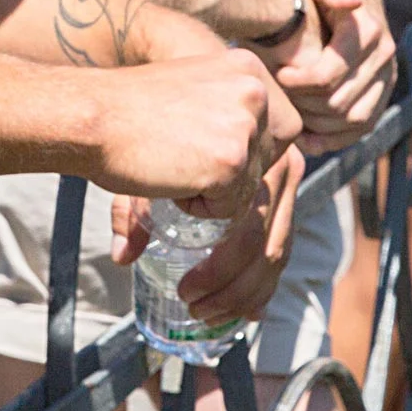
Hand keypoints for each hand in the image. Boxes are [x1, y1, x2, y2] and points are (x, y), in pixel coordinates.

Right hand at [74, 46, 301, 209]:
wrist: (92, 115)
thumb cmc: (130, 108)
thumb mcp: (196, 93)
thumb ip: (233, 114)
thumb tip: (273, 148)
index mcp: (248, 68)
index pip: (279, 128)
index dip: (248, 149)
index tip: (209, 148)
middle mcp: (255, 91)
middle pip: (270, 159)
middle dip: (234, 172)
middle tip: (187, 159)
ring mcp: (245, 126)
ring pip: (250, 185)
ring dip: (215, 189)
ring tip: (174, 164)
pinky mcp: (230, 161)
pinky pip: (230, 207)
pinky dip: (199, 206)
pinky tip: (170, 178)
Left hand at [110, 140, 305, 324]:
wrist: (152, 98)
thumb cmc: (146, 128)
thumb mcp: (140, 171)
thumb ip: (133, 212)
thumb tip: (123, 254)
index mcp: (257, 148)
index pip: (248, 226)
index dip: (218, 269)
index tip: (184, 290)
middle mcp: (284, 159)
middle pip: (265, 241)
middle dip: (230, 286)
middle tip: (192, 305)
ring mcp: (288, 175)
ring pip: (277, 248)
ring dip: (245, 290)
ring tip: (206, 312)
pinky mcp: (284, 191)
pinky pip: (281, 241)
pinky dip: (263, 280)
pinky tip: (247, 309)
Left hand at [259, 0, 395, 150]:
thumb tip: (352, 1)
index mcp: (368, 29)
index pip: (329, 74)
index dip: (299, 82)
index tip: (279, 75)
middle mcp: (384, 56)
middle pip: (339, 101)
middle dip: (304, 104)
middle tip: (280, 96)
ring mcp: (387, 78)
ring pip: (353, 120)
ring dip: (318, 124)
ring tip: (291, 113)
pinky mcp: (382, 96)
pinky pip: (362, 130)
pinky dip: (334, 140)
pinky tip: (306, 138)